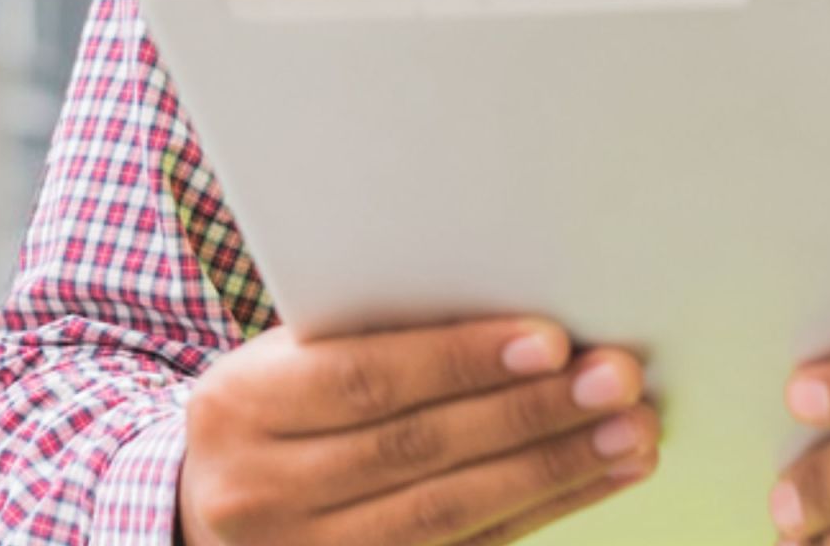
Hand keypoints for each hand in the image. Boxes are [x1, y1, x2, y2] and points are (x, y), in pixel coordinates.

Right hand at [180, 314, 658, 545]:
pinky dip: (538, 512)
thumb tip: (506, 315)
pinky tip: (591, 476)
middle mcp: (267, 490)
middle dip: (528, 415)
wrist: (200, 512)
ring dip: (552, 470)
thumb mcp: (279, 361)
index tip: (548, 340)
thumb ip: (365, 336)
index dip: (458, 361)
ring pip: (448, 514)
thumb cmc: (264, 413)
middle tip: (615, 380)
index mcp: (243, 407)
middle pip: (416, 451)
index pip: (363, 381)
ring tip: (629, 432)